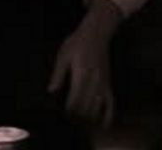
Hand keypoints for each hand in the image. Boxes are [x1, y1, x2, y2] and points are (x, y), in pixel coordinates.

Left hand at [49, 0, 119, 126]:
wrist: (97, 32)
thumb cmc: (77, 43)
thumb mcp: (63, 55)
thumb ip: (58, 74)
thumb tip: (51, 91)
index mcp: (81, 75)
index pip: (74, 101)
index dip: (67, 113)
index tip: (61, 118)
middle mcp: (94, 82)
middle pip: (86, 108)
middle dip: (76, 119)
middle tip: (69, 125)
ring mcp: (103, 83)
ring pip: (97, 108)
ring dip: (89, 120)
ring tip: (80, 128)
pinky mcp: (108, 83)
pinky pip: (111, 102)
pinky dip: (109, 115)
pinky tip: (104, 126)